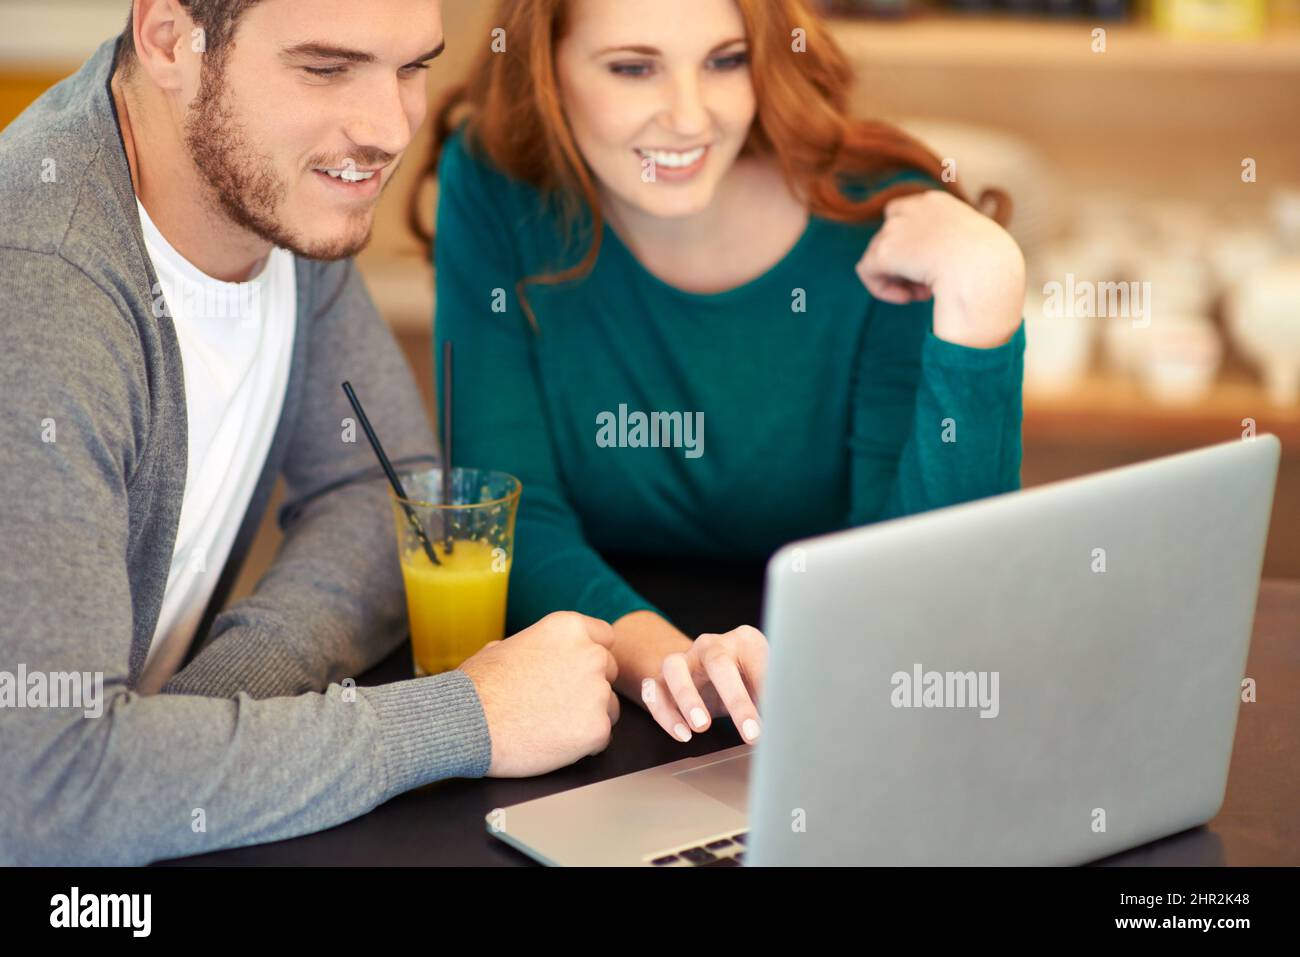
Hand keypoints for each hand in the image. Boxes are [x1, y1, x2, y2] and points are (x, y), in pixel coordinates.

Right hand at [459, 611, 619, 776]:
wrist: (466, 724)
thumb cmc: (477, 688)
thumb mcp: (504, 647)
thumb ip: (535, 646)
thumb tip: (535, 652)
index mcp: (569, 628)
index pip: (605, 638)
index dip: (589, 657)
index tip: (574, 671)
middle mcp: (590, 654)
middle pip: (609, 672)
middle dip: (589, 687)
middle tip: (556, 703)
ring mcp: (597, 692)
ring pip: (609, 706)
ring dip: (588, 715)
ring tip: (550, 725)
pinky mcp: (597, 728)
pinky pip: (602, 737)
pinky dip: (584, 743)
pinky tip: (554, 741)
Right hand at [640, 625, 767, 744]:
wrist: (711, 674)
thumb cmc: (746, 681)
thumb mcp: (765, 686)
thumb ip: (774, 699)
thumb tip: (788, 726)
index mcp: (744, 640)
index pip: (757, 660)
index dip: (768, 690)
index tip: (779, 719)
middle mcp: (710, 644)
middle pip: (718, 662)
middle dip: (736, 699)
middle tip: (751, 732)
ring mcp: (683, 659)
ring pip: (674, 667)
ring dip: (687, 697)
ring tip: (701, 727)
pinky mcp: (661, 679)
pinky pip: (653, 690)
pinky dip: (664, 713)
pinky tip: (681, 733)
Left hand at [855, 189, 1025, 349]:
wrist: (984, 271)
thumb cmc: (989, 266)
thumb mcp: (974, 248)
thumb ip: (949, 248)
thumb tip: (929, 267)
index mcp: (936, 203)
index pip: (906, 215)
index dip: (913, 245)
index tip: (934, 266)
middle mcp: (913, 207)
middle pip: (890, 236)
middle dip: (906, 263)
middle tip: (928, 286)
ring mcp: (896, 227)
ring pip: (879, 256)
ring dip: (898, 277)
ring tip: (924, 293)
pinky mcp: (884, 252)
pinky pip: (867, 271)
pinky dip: (882, 289)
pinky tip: (906, 298)